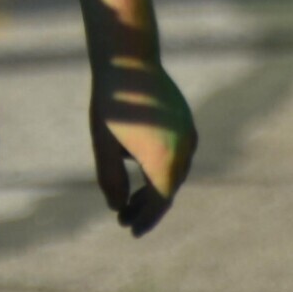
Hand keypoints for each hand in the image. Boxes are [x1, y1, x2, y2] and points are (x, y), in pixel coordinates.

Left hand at [90, 60, 195, 236]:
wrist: (129, 60)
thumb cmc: (113, 102)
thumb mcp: (103, 144)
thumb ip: (110, 178)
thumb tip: (117, 206)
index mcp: (165, 159)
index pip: (159, 201)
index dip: (144, 219)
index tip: (129, 231)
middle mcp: (184, 149)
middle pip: (168, 188)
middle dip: (146, 206)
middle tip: (124, 219)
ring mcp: (189, 134)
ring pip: (174, 172)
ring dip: (154, 187)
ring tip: (130, 200)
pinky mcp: (186, 122)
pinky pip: (177, 154)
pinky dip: (161, 168)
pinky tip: (141, 171)